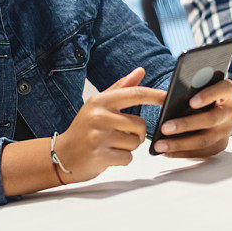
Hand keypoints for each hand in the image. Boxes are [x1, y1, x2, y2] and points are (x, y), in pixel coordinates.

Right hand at [56, 67, 165, 182]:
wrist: (62, 155)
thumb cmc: (84, 128)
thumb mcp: (99, 104)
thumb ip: (121, 88)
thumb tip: (140, 71)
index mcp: (101, 101)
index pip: (135, 94)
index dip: (155, 95)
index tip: (169, 97)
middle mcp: (99, 116)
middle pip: (140, 125)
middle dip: (135, 134)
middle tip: (119, 136)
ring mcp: (99, 136)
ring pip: (135, 143)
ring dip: (128, 148)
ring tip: (111, 145)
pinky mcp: (100, 155)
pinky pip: (128, 158)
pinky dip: (122, 160)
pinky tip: (107, 155)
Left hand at [153, 79, 231, 158]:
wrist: (209, 110)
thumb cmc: (199, 96)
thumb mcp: (194, 90)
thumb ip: (182, 92)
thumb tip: (161, 99)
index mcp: (226, 91)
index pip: (223, 89)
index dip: (209, 95)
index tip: (191, 102)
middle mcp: (229, 111)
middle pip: (211, 119)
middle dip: (186, 125)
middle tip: (164, 128)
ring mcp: (227, 130)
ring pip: (205, 140)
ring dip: (180, 144)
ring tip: (160, 144)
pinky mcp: (220, 144)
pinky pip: (202, 152)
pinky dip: (183, 153)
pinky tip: (167, 152)